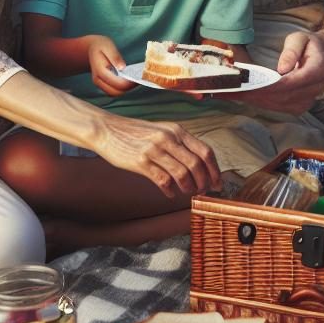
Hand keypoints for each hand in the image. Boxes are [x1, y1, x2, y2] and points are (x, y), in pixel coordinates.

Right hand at [86, 35, 134, 96]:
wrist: (91, 49)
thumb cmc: (101, 46)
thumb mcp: (108, 46)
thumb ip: (115, 57)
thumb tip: (123, 68)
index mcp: (99, 70)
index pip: (116, 83)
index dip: (129, 83)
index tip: (139, 78)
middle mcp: (97, 80)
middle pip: (116, 92)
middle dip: (129, 88)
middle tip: (140, 80)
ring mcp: (99, 83)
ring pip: (115, 93)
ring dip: (126, 89)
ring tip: (136, 80)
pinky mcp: (103, 84)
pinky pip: (113, 91)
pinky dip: (122, 88)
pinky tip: (130, 80)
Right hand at [96, 117, 220, 197]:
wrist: (107, 129)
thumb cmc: (135, 133)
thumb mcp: (162, 131)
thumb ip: (179, 144)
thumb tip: (198, 164)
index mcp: (177, 130)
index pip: (205, 151)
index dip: (215, 170)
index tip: (217, 183)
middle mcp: (169, 138)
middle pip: (197, 165)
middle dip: (204, 182)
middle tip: (203, 192)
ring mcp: (154, 150)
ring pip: (182, 174)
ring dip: (188, 188)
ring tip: (186, 192)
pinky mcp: (140, 161)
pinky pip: (163, 180)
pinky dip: (170, 190)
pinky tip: (170, 193)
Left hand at [231, 31, 323, 113]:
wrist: (321, 56)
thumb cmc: (308, 44)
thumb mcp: (300, 38)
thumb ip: (291, 51)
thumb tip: (282, 68)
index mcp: (318, 71)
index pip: (292, 82)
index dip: (271, 85)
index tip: (251, 85)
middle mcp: (315, 89)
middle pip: (283, 96)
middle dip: (258, 94)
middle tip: (235, 90)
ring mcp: (309, 100)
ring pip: (280, 104)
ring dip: (256, 100)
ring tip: (235, 94)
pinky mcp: (300, 106)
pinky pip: (280, 108)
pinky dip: (262, 102)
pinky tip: (246, 96)